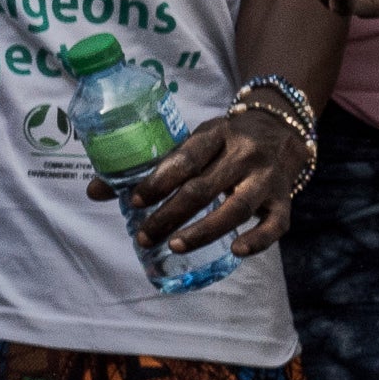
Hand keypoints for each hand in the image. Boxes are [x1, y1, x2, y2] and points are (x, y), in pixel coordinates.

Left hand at [100, 103, 305, 258]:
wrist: (282, 129)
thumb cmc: (224, 141)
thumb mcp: (193, 141)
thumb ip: (153, 166)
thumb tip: (94, 192)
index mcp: (215, 134)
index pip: (185, 158)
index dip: (159, 181)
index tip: (135, 202)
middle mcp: (243, 154)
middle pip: (204, 187)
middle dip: (170, 215)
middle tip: (144, 236)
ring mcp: (267, 177)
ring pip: (237, 207)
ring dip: (204, 230)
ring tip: (174, 246)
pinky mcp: (284, 199)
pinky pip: (276, 224)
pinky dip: (257, 240)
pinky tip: (235, 251)